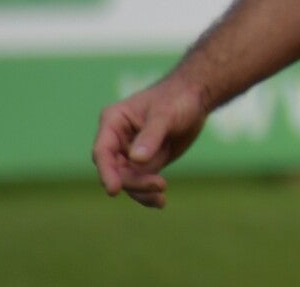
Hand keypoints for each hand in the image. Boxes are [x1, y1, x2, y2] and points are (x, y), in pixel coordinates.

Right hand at [91, 72, 208, 208]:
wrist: (197, 98)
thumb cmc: (178, 98)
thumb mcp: (165, 114)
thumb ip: (151, 136)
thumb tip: (136, 160)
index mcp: (113, 122)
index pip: (102, 151)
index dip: (106, 172)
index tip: (114, 190)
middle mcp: (117, 139)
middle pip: (114, 170)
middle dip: (133, 182)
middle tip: (160, 184)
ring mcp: (129, 153)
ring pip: (127, 180)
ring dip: (142, 191)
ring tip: (161, 196)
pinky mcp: (144, 163)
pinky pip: (140, 183)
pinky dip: (148, 193)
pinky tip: (160, 202)